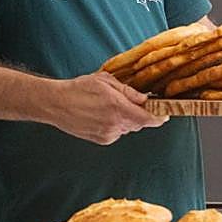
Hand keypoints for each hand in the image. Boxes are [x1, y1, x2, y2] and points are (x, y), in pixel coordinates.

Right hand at [49, 72, 167, 144]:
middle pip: (140, 123)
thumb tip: (144, 99)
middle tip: (134, 103)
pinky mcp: (101, 140)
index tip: (165, 114)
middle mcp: (115, 124)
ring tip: (110, 107)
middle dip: (141, 114)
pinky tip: (103, 115)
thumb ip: (128, 91)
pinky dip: (116, 125)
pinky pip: (117, 132)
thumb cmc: (79, 89)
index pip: (149, 118)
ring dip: (127, 119)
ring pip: (129, 128)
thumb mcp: (106, 81)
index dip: (160, 117)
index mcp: (118, 108)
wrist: (55, 104)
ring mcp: (108, 134)